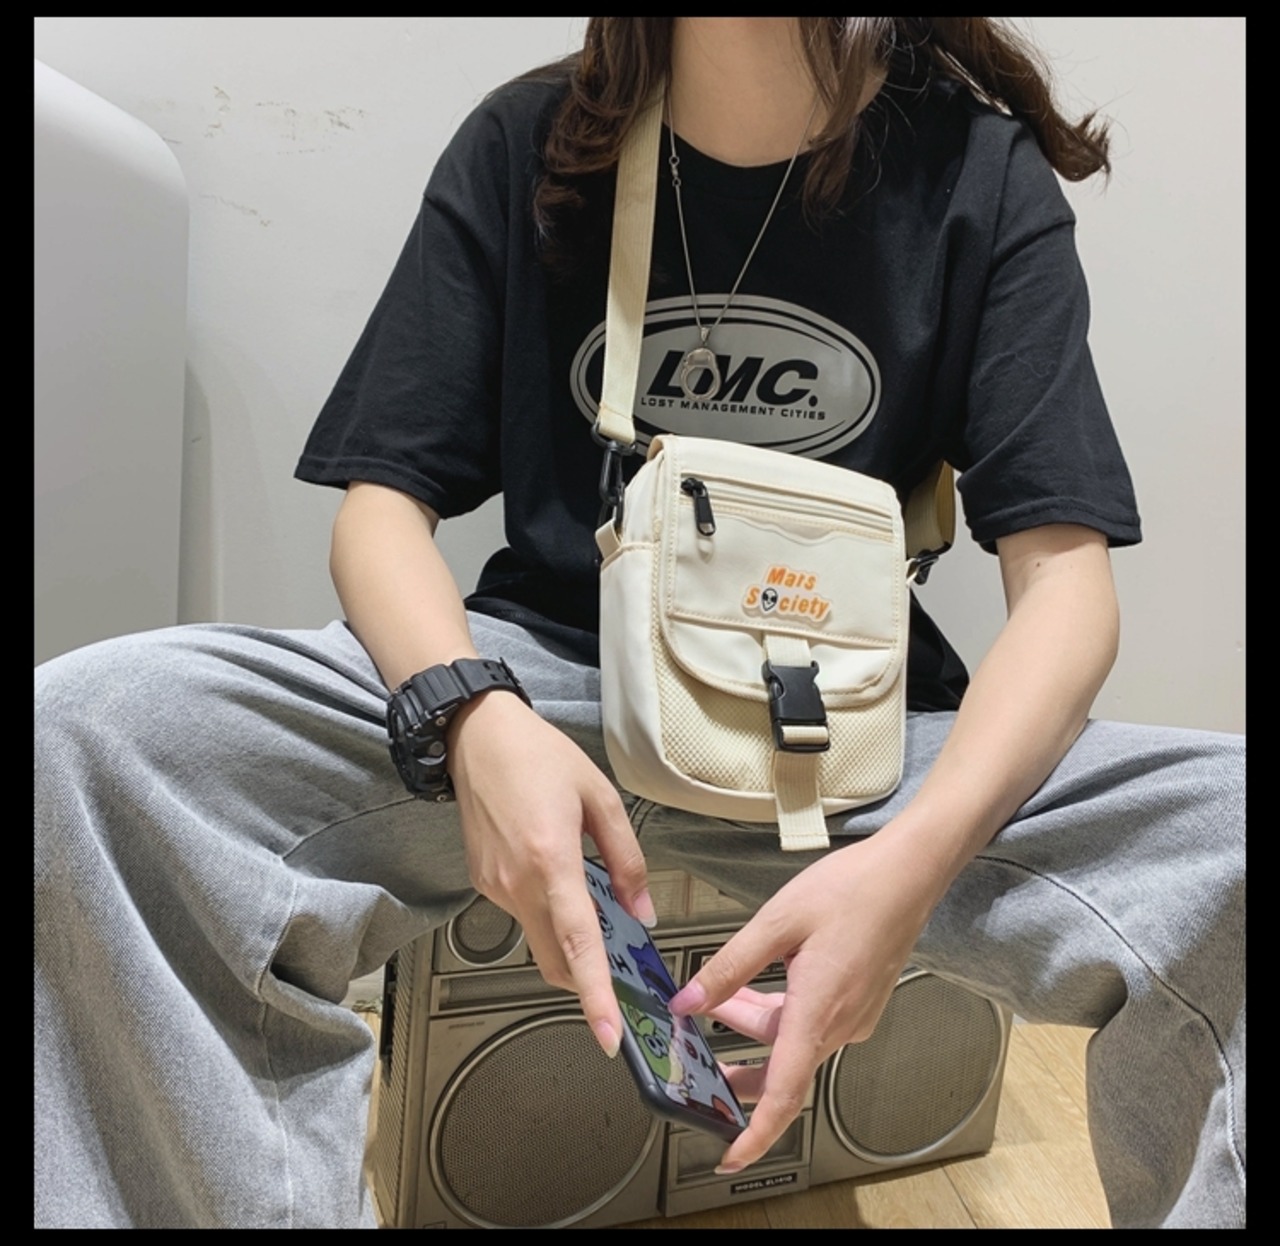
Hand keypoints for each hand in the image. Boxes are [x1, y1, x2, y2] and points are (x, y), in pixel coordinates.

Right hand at [448, 690, 654, 1058]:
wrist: (477, 736)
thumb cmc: (538, 756)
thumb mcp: (599, 797)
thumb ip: (626, 858)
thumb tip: (641, 909)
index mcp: (551, 860)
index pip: (577, 945)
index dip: (595, 995)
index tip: (609, 1035)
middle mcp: (517, 883)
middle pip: (555, 961)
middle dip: (587, 980)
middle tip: (622, 975)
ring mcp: (494, 887)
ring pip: (539, 940)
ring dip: (569, 941)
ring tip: (596, 906)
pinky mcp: (484, 882)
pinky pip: (523, 914)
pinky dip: (549, 914)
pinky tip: (561, 880)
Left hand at [669, 830, 942, 1172]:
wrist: (906, 873)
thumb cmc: (852, 889)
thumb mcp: (776, 921)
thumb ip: (730, 966)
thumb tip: (690, 999)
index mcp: (819, 1010)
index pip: (784, 1092)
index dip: (756, 1132)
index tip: (731, 1155)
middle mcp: (841, 1023)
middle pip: (781, 1067)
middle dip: (737, 1065)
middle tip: (698, 1059)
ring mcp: (854, 1015)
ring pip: (793, 1038)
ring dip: (755, 1023)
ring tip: (720, 993)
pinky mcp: (859, 1002)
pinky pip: (811, 1022)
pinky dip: (780, 1010)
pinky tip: (758, 983)